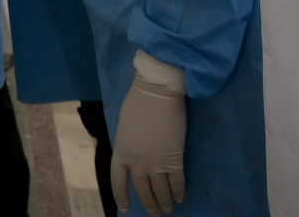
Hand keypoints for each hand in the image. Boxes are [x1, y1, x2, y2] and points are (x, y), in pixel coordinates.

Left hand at [111, 53, 185, 214]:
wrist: (157, 93)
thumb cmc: (138, 103)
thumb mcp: (124, 126)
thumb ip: (128, 144)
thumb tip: (133, 153)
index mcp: (121, 152)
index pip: (118, 181)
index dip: (122, 197)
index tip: (126, 208)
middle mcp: (136, 162)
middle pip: (142, 190)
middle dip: (149, 204)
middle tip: (155, 213)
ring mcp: (155, 163)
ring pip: (160, 190)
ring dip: (165, 202)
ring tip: (168, 209)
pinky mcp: (174, 159)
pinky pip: (177, 182)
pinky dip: (179, 192)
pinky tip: (180, 197)